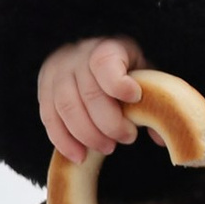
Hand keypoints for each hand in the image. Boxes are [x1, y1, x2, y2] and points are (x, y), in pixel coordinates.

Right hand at [39, 36, 144, 160]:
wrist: (89, 58)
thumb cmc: (125, 70)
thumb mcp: (144, 75)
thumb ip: (154, 100)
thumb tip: (161, 139)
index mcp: (106, 47)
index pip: (105, 63)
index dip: (119, 84)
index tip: (135, 97)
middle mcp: (77, 57)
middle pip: (90, 94)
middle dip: (110, 123)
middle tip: (128, 138)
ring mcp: (57, 73)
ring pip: (67, 109)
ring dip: (89, 136)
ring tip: (108, 147)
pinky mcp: (43, 90)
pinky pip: (49, 119)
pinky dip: (64, 142)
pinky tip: (80, 156)